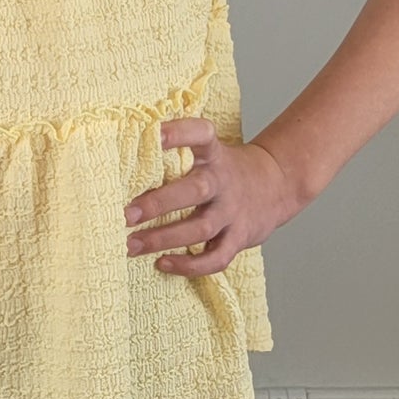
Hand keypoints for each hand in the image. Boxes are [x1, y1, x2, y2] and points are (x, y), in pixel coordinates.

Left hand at [123, 118, 306, 274]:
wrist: (277, 185)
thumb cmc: (225, 170)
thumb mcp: (209, 152)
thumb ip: (179, 153)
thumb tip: (122, 155)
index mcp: (214, 154)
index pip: (201, 135)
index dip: (180, 133)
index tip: (154, 133)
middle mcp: (222, 181)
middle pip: (194, 190)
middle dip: (158, 203)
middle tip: (125, 214)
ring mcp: (232, 211)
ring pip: (200, 228)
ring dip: (163, 239)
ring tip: (131, 245)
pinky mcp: (239, 238)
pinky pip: (216, 258)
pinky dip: (190, 265)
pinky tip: (162, 264)